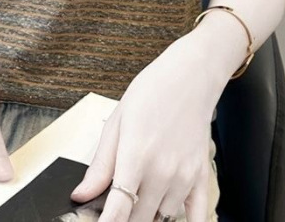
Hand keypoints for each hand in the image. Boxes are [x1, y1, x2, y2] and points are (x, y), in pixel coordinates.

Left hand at [69, 34, 221, 221]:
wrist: (190, 76)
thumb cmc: (152, 91)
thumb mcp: (117, 121)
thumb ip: (101, 164)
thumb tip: (82, 194)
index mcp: (136, 156)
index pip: (118, 210)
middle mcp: (162, 171)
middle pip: (138, 220)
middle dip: (123, 219)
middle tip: (113, 206)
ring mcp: (184, 177)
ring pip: (163, 219)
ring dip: (148, 216)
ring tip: (137, 200)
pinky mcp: (202, 177)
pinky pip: (197, 217)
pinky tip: (167, 217)